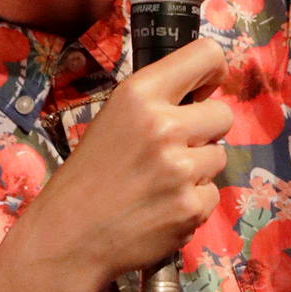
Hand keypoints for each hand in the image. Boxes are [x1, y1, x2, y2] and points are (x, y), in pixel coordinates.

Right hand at [20, 37, 232, 291]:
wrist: (67, 237)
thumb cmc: (89, 173)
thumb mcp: (114, 117)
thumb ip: (158, 101)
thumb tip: (206, 91)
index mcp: (139, 94)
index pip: (206, 54)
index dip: (212, 71)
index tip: (205, 88)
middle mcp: (163, 125)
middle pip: (223, 114)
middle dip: (205, 130)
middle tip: (175, 148)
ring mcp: (180, 169)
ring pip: (219, 156)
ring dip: (198, 169)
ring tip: (162, 182)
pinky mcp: (191, 207)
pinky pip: (212, 194)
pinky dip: (193, 203)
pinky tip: (163, 207)